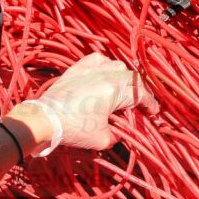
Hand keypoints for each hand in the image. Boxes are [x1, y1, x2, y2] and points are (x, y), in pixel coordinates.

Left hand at [34, 52, 158, 149]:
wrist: (45, 119)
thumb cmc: (74, 129)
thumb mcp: (103, 139)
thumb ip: (118, 133)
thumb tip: (121, 130)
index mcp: (115, 90)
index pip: (141, 94)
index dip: (150, 104)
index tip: (153, 113)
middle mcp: (106, 74)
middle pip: (133, 79)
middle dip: (140, 92)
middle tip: (141, 105)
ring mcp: (91, 69)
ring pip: (117, 66)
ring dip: (125, 78)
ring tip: (124, 91)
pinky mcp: (78, 68)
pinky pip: (98, 60)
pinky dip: (106, 66)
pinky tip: (106, 74)